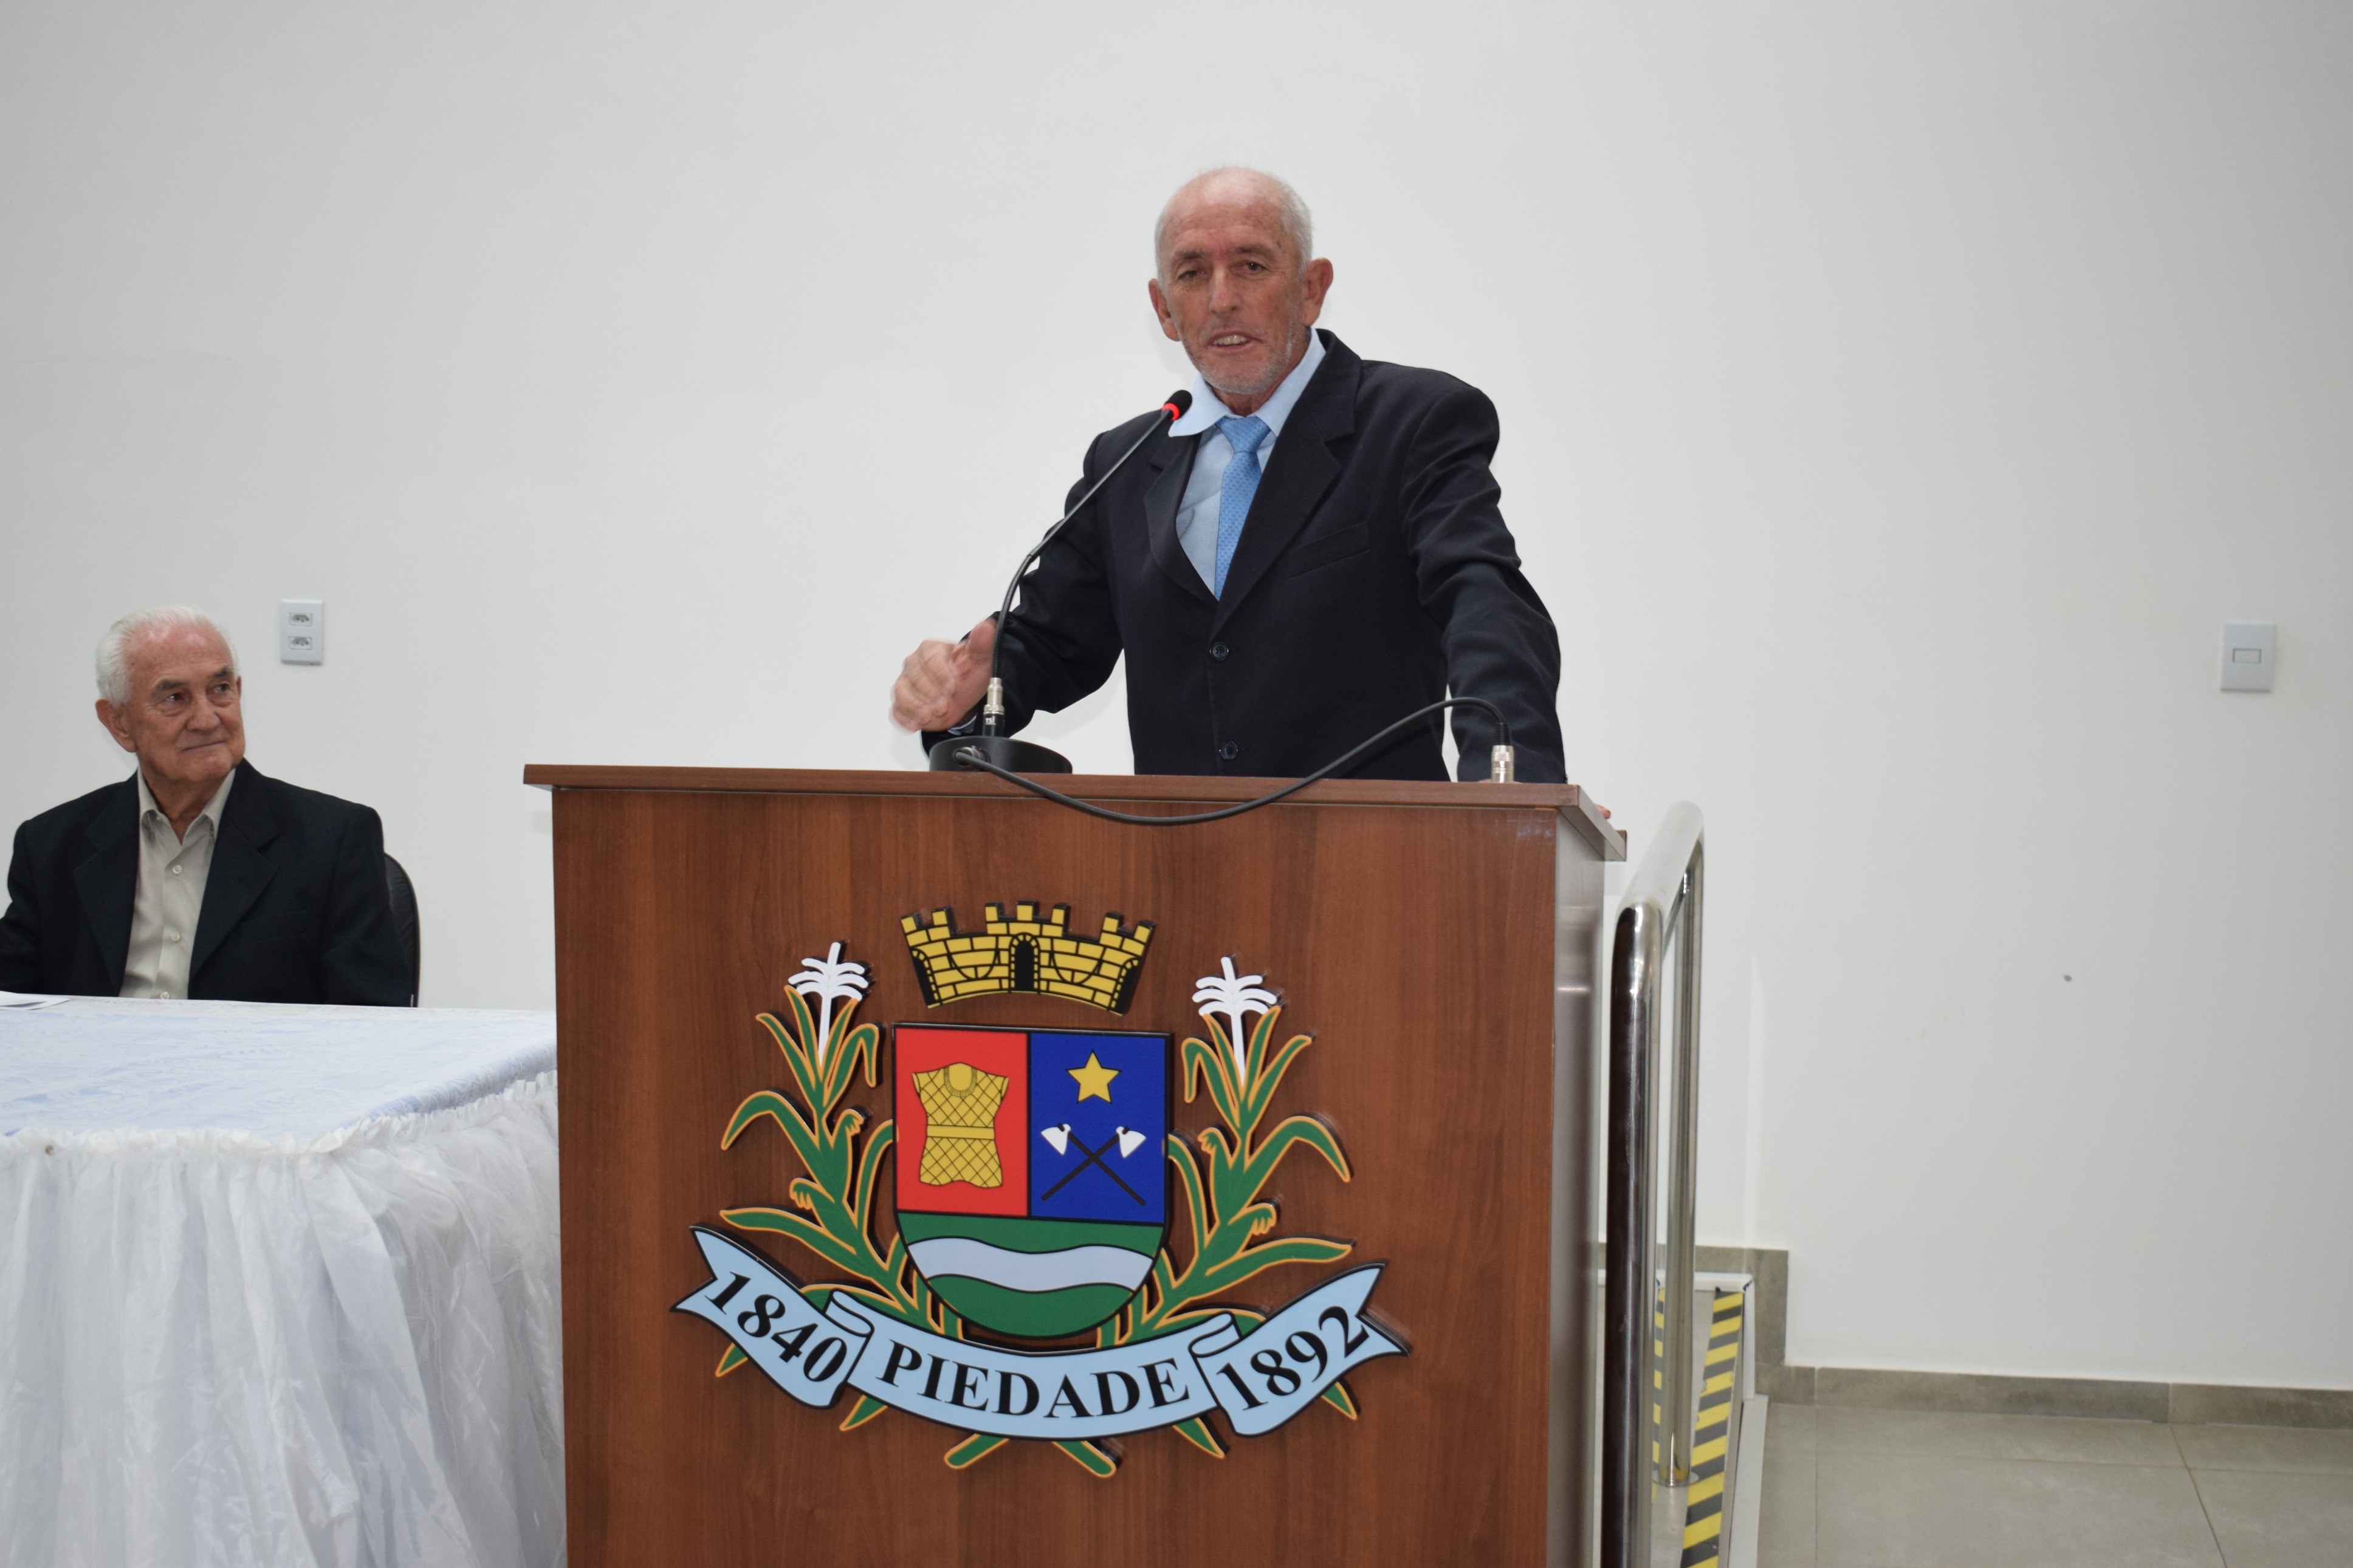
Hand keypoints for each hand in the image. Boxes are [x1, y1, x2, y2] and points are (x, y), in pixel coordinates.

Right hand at [890, 617, 996, 731]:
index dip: (941, 675)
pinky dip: (905, 718)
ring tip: (930, 715)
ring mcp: (906, 683)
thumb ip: (981, 644)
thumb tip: (985, 627)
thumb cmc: (968, 674)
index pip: (930, 659)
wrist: (964, 695)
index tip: (953, 687)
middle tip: (944, 705)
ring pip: (902, 693)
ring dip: (917, 707)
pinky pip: (897, 710)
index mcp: (931, 649)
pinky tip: (916, 723)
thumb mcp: (979, 660)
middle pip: (915, 678)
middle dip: (930, 694)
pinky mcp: (903, 702)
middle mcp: (914, 664)